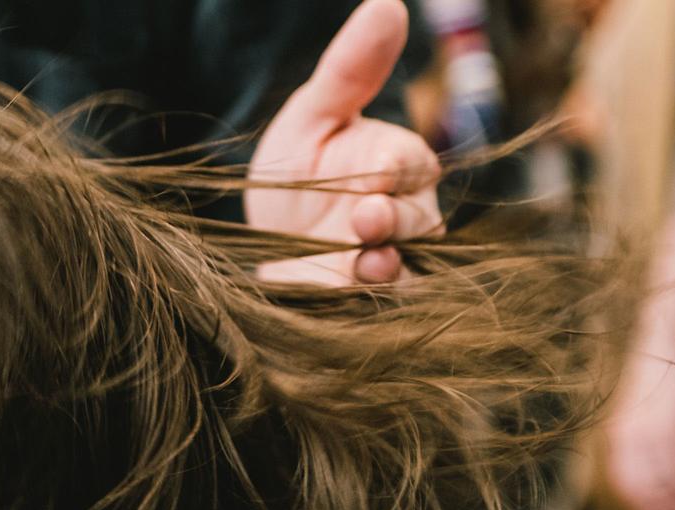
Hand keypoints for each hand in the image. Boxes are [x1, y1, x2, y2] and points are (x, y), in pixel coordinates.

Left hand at [248, 0, 443, 284]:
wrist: (256, 244)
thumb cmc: (295, 170)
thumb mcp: (313, 114)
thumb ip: (350, 68)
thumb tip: (388, 2)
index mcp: (397, 165)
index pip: (408, 165)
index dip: (394, 170)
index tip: (373, 174)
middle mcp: (404, 218)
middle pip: (418, 223)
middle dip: (394, 222)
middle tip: (364, 219)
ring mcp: (387, 268)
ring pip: (405, 273)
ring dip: (385, 271)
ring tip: (362, 266)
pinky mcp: (360, 310)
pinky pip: (375, 315)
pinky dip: (360, 309)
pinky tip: (336, 301)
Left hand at [605, 339, 674, 509]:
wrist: (666, 339)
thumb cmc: (659, 371)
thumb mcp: (645, 407)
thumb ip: (645, 432)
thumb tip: (655, 459)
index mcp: (617, 434)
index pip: (625, 483)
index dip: (643, 507)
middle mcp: (626, 437)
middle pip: (643, 489)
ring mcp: (646, 432)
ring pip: (666, 482)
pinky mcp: (670, 424)